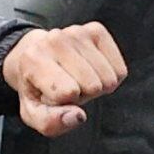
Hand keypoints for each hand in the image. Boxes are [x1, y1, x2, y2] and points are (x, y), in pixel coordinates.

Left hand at [2, 23, 125, 135]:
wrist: (35, 57)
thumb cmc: (36, 89)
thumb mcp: (33, 114)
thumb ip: (50, 122)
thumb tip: (78, 116)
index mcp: (33, 59)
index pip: (69, 93)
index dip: (64, 102)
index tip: (52, 95)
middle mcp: (55, 40)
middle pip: (93, 86)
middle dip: (83, 95)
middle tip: (67, 88)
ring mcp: (77, 32)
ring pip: (108, 79)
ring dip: (96, 86)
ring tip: (77, 79)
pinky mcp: (96, 31)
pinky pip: (120, 70)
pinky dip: (110, 77)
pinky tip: (91, 71)